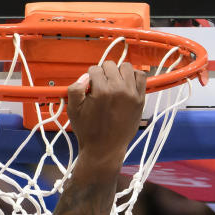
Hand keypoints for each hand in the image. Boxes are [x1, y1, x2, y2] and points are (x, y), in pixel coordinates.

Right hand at [63, 61, 146, 178]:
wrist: (104, 149)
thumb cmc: (88, 131)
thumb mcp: (73, 111)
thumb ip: (75, 90)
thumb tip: (84, 77)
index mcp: (101, 91)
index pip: (94, 70)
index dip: (89, 78)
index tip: (90, 88)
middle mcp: (118, 89)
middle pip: (110, 65)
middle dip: (103, 73)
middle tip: (100, 87)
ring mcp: (131, 94)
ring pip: (126, 67)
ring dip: (118, 72)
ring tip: (113, 84)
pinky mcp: (140, 99)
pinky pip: (141, 76)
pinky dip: (134, 76)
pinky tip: (126, 84)